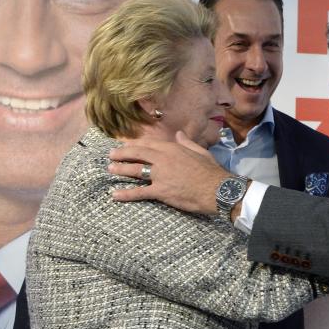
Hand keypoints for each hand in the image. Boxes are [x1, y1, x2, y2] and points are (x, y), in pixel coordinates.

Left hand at [108, 131, 228, 213]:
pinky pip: (140, 192)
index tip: (127, 145)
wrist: (217, 189)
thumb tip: (179, 134)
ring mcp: (161, 175)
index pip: (149, 144)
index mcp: (173, 149)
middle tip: (112, 155)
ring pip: (135, 170)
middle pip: (138, 154)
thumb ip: (187, 142)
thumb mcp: (200, 151)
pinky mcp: (161, 191)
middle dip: (123, 153)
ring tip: (110, 169)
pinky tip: (115, 195)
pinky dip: (126, 194)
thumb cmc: (211, 171)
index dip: (136, 144)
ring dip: (121, 169)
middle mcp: (164, 159)